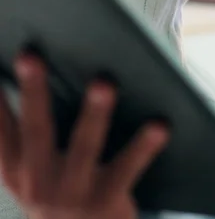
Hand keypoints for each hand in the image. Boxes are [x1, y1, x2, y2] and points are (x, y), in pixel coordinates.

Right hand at [0, 54, 168, 218]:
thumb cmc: (59, 194)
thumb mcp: (32, 172)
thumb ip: (29, 133)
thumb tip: (31, 75)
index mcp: (17, 170)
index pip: (0, 131)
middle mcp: (39, 182)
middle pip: (36, 130)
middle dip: (33, 91)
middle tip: (30, 55)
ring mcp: (73, 193)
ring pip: (84, 147)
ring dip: (94, 113)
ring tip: (103, 82)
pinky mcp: (108, 200)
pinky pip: (128, 168)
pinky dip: (144, 146)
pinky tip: (159, 124)